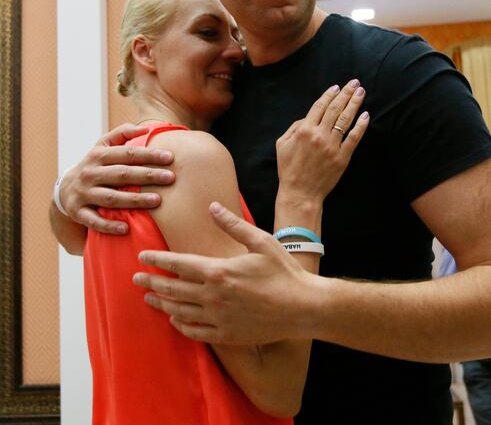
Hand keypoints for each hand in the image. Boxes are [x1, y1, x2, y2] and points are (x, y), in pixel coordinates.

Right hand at [59, 124, 174, 233]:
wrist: (63, 189)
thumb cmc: (95, 165)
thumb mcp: (103, 146)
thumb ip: (122, 133)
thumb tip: (146, 128)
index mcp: (98, 155)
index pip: (126, 154)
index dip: (148, 154)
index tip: (170, 157)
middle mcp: (90, 173)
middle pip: (122, 174)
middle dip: (147, 175)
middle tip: (170, 177)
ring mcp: (83, 193)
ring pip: (110, 197)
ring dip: (133, 200)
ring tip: (157, 201)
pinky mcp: (78, 212)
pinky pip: (93, 221)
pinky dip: (108, 225)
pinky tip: (125, 229)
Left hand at [134, 202, 317, 344]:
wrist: (302, 307)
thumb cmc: (284, 272)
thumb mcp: (261, 242)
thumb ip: (234, 225)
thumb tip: (213, 207)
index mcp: (219, 271)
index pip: (178, 265)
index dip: (157, 260)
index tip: (142, 257)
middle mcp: (213, 296)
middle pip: (172, 289)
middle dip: (151, 282)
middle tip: (136, 278)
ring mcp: (218, 318)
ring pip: (179, 311)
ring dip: (161, 303)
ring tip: (149, 298)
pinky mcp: (226, 335)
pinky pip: (194, 331)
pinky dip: (180, 324)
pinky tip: (175, 319)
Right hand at [276, 80, 368, 203]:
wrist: (300, 193)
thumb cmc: (289, 169)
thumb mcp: (282, 144)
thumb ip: (295, 126)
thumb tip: (309, 116)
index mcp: (304, 130)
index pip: (319, 106)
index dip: (329, 95)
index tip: (337, 87)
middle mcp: (319, 135)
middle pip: (335, 109)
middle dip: (346, 94)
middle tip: (354, 83)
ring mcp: (332, 146)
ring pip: (346, 119)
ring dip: (354, 104)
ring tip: (361, 92)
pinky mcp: (342, 157)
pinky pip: (354, 138)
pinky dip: (361, 125)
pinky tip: (366, 115)